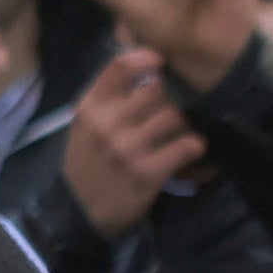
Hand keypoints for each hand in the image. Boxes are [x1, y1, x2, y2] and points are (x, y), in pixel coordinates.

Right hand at [57, 48, 198, 241]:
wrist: (79, 214)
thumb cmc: (86, 165)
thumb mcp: (83, 127)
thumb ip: (105, 100)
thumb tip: (143, 68)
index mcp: (89, 109)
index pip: (120, 67)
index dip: (146, 58)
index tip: (160, 62)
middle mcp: (107, 125)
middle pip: (156, 90)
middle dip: (167, 100)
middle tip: (167, 114)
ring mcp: (127, 149)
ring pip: (173, 116)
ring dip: (182, 124)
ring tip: (178, 135)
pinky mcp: (147, 172)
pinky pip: (185, 145)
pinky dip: (193, 146)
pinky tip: (189, 151)